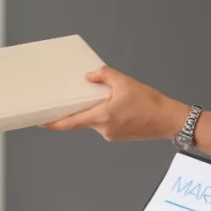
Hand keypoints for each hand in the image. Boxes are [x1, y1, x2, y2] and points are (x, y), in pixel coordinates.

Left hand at [41, 66, 188, 141]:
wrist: (171, 119)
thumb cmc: (150, 103)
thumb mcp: (125, 82)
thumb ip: (104, 75)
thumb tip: (90, 75)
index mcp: (101, 117)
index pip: (70, 123)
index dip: (53, 123)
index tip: (40, 122)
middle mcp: (103, 129)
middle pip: (82, 120)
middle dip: (79, 109)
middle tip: (75, 98)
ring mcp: (111, 134)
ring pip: (95, 121)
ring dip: (96, 110)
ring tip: (108, 98)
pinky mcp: (119, 135)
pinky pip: (105, 124)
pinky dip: (106, 114)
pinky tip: (117, 106)